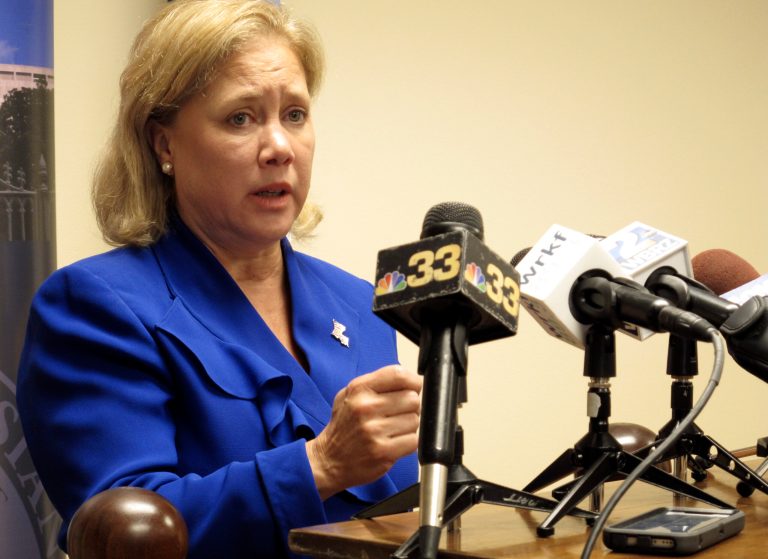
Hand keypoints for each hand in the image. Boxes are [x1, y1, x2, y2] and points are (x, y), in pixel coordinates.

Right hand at [306, 364, 421, 499]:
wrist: (328, 460)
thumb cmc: (343, 427)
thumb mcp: (349, 395)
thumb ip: (377, 384)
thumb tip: (410, 381)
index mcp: (359, 389)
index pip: (398, 375)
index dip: (413, 381)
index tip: (414, 387)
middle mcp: (366, 407)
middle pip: (412, 398)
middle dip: (409, 407)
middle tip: (397, 414)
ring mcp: (375, 431)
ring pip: (414, 420)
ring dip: (408, 426)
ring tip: (392, 430)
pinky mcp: (383, 452)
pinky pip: (412, 440)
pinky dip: (407, 442)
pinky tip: (393, 442)